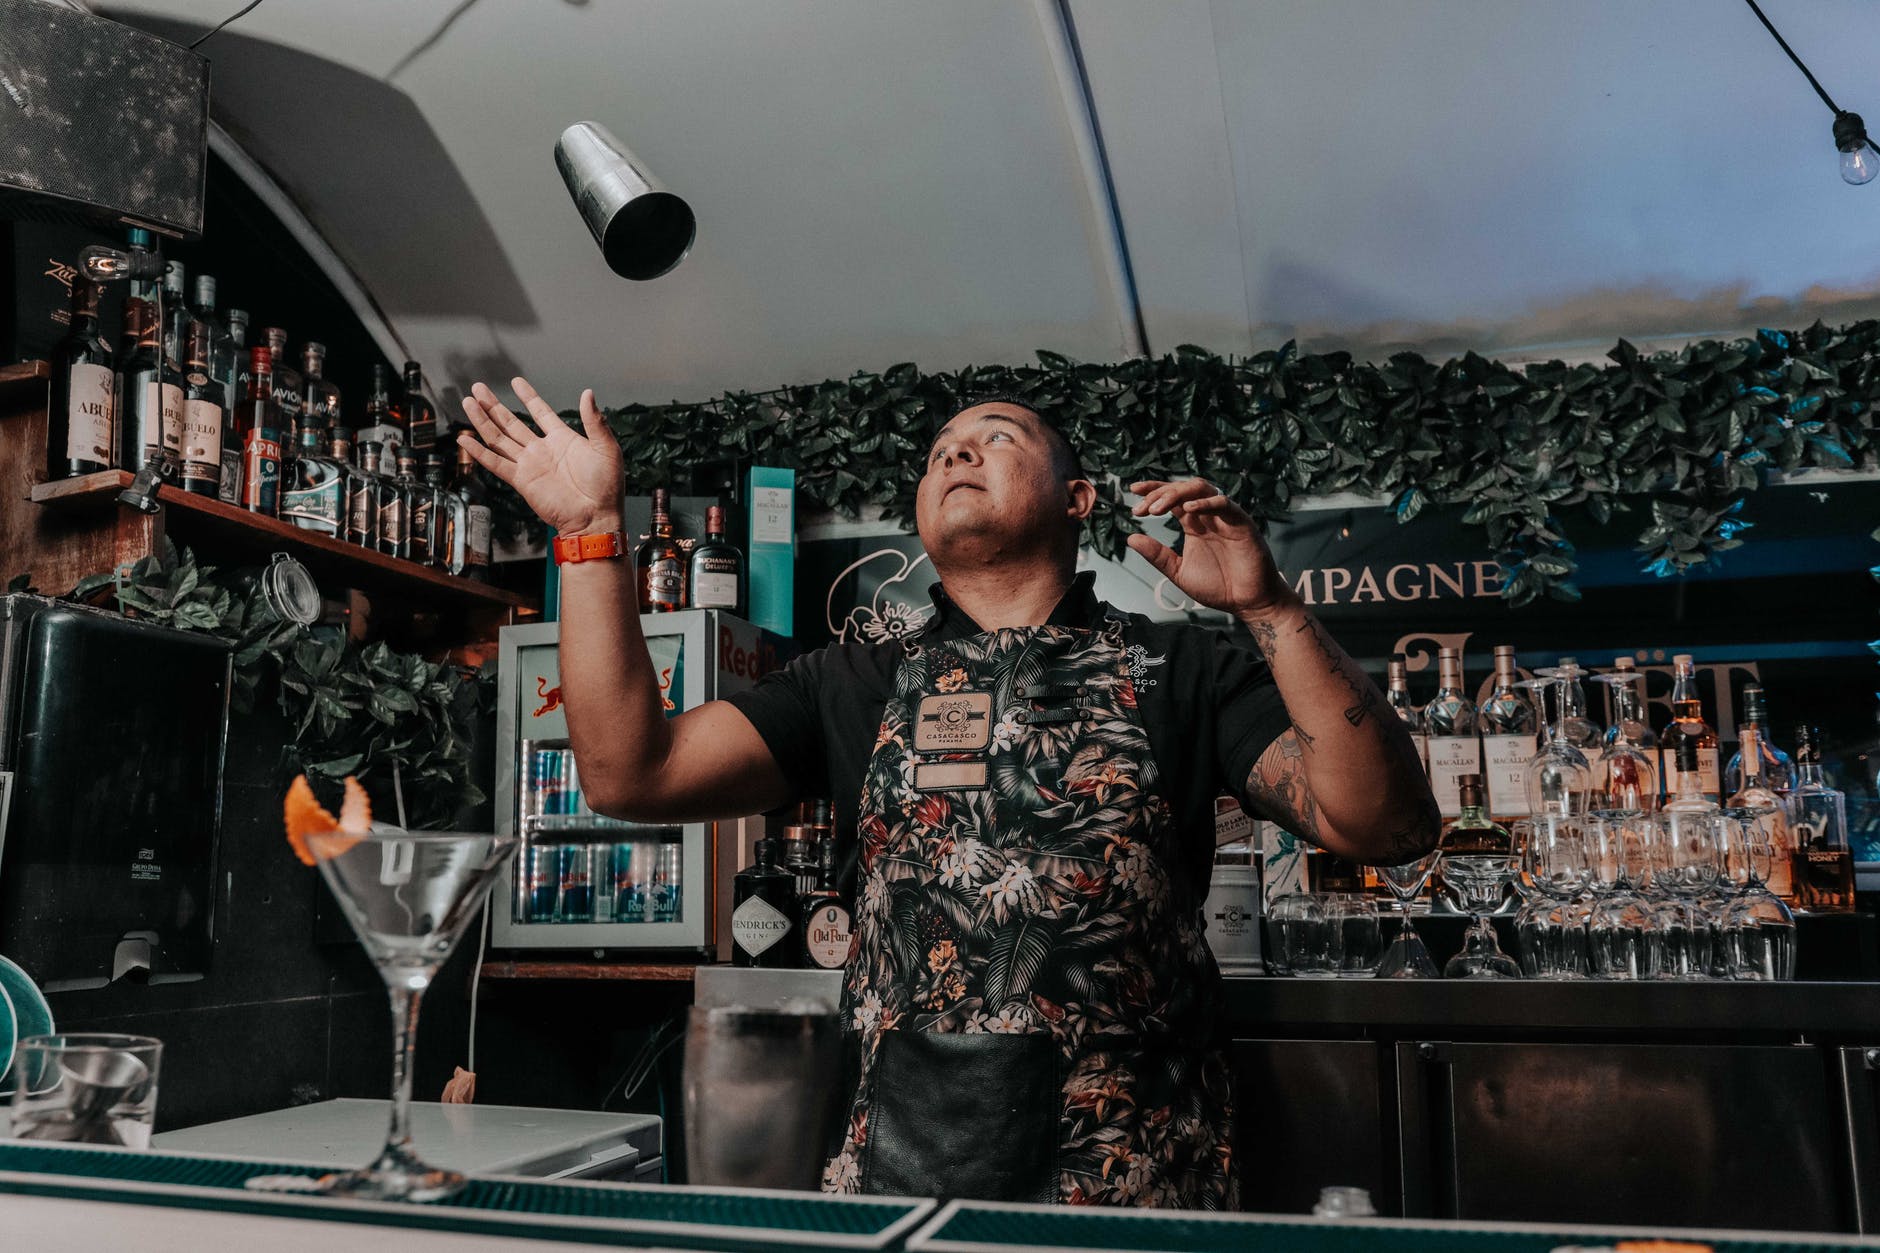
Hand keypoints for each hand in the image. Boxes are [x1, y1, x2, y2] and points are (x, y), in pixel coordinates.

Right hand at [459, 378, 622, 535]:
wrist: (596, 517)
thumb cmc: (606, 487)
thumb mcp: (606, 448)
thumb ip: (594, 421)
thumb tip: (588, 393)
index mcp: (563, 439)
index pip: (540, 412)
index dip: (528, 397)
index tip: (516, 381)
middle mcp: (542, 450)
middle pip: (511, 422)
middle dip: (493, 405)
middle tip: (477, 388)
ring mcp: (530, 465)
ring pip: (499, 438)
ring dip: (483, 421)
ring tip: (468, 403)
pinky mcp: (521, 480)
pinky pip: (496, 463)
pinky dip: (479, 452)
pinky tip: (465, 439)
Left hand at [1125, 479, 1297, 620]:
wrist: (1247, 602)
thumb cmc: (1218, 587)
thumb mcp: (1179, 572)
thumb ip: (1158, 555)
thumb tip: (1131, 538)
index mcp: (1194, 525)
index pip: (1172, 498)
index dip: (1153, 490)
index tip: (1133, 491)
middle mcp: (1208, 516)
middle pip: (1183, 489)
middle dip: (1160, 494)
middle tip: (1142, 509)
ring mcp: (1225, 518)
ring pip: (1202, 488)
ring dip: (1178, 493)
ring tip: (1158, 508)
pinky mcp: (1241, 524)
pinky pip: (1224, 504)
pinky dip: (1205, 502)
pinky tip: (1187, 509)